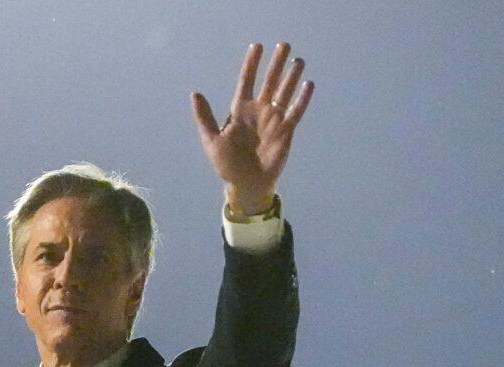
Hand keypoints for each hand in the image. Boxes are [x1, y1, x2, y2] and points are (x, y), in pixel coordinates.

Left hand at [192, 42, 314, 215]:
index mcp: (240, 110)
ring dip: (291, 77)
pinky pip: (295, 112)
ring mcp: (273, 120)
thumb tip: (195, 93)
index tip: (257, 46)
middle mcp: (258, 111)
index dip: (251, 64)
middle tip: (284, 45)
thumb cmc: (226, 164)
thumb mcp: (211, 140)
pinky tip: (308, 85)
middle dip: (276, 64)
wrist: (246, 185)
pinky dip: (302, 99)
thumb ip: (204, 117)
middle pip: (269, 82)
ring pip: (284, 93)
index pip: (246, 81)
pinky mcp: (286, 132)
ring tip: (298, 60)